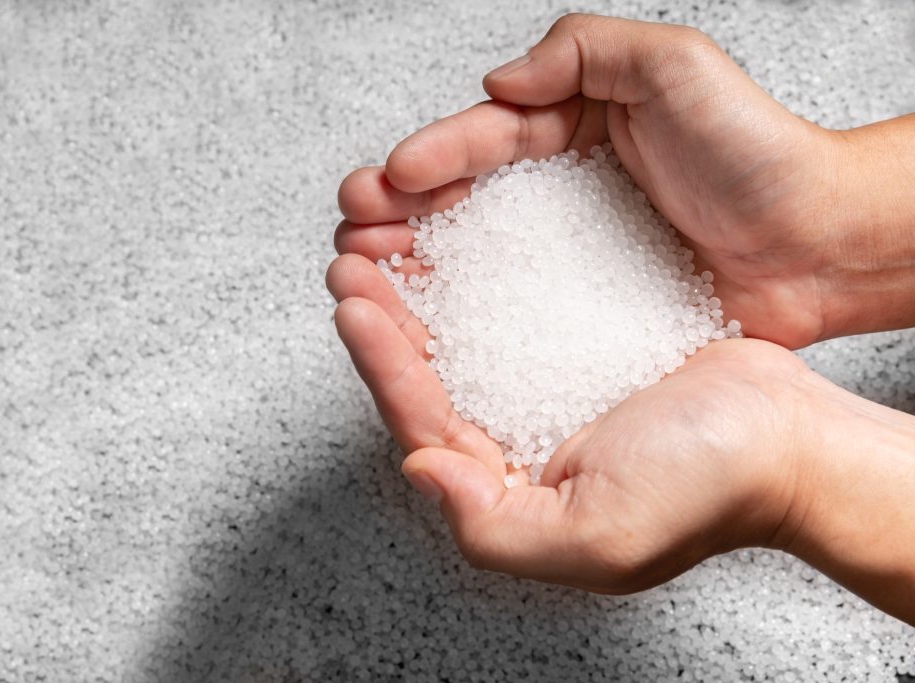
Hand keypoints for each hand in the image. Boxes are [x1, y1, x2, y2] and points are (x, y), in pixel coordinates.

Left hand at [327, 256, 811, 589]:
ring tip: (387, 243)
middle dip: (385, 318)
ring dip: (419, 291)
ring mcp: (542, 388)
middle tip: (353, 261)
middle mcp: (513, 439)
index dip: (382, 366)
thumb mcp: (599, 534)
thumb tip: (423, 470)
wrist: (789, 439)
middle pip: (428, 375)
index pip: (422, 423)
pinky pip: (508, 307)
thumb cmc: (708, 489)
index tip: (355, 307)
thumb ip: (496, 524)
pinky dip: (476, 275)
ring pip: (459, 336)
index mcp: (505, 489)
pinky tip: (456, 242)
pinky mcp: (571, 345)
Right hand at [336, 14, 914, 348]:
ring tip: (366, 275)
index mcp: (571, 128)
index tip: (388, 182)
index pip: (484, 138)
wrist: (819, 243)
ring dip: (412, 266)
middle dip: (398, 213)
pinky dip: (464, 316)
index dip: (432, 158)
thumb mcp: (675, 66)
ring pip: (472, 256)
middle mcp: (559, 193)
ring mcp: (567, 257)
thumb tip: (496, 86)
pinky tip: (428, 324)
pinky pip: (512, 310)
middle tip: (353, 234)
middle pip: (460, 199)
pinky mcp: (582, 311)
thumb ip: (584, 53)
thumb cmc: (759, 152)